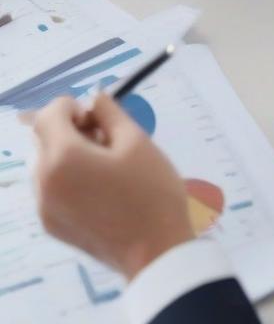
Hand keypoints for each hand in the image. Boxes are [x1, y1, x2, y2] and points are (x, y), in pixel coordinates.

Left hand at [32, 93, 192, 280]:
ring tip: (108, 166)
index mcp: (62, 158)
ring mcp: (44, 207)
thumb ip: (109, 114)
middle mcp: (43, 182)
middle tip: (109, 139)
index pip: (48, 115)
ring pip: (47, 164)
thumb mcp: (137, 141)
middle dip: (71, 130)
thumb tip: (94, 99)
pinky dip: (69, 178)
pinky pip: (52, 188)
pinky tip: (102, 189)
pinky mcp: (51, 225)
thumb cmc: (151, 190)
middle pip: (45, 139)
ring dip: (70, 154)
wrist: (154, 250)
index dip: (71, 106)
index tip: (97, 115)